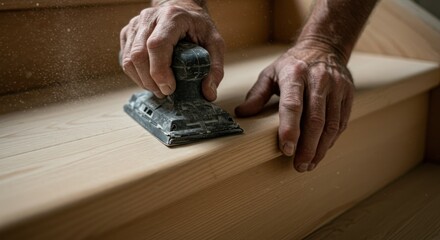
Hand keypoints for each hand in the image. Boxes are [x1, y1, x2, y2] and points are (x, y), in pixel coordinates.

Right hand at [120, 0, 224, 100]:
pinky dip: (136, 75)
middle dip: (150, 81)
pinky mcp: (128, 33)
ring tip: (158, 89)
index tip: (169, 88)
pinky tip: (150, 80)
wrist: (182, 9)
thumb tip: (209, 94)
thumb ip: (215, 68)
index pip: (157, 45)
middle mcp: (149, 18)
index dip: (159, 71)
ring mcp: (135, 25)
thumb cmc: (198, 26)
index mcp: (172, 17)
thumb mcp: (215, 43)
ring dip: (142, 81)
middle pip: (139, 55)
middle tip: (165, 93)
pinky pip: (125, 59)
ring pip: (128, 60)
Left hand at [235, 41, 353, 171]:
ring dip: (320, 148)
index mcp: (295, 74)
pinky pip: (341, 122)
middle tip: (299, 166)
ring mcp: (337, 87)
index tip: (286, 150)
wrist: (325, 47)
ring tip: (309, 164)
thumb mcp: (271, 73)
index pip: (293, 105)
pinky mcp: (348, 95)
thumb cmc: (293, 64)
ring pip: (331, 124)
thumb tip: (241, 113)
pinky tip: (321, 151)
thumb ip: (256, 94)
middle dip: (307, 147)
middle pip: (315, 120)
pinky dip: (331, 140)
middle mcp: (318, 80)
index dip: (290, 129)